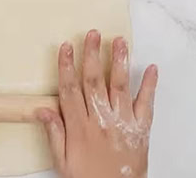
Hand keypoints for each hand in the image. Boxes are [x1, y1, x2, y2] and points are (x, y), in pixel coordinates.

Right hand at [36, 30, 157, 177]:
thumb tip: (42, 109)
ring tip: (119, 41)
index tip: (65, 47)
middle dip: (92, 55)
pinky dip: (150, 85)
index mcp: (79, 127)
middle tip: (93, 34)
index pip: (70, 89)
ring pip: (119, 86)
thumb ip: (54, 133)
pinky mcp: (141, 128)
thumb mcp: (62, 161)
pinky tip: (152, 68)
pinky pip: (146, 103)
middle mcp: (100, 120)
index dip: (66, 66)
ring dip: (119, 61)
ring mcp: (122, 122)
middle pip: (94, 81)